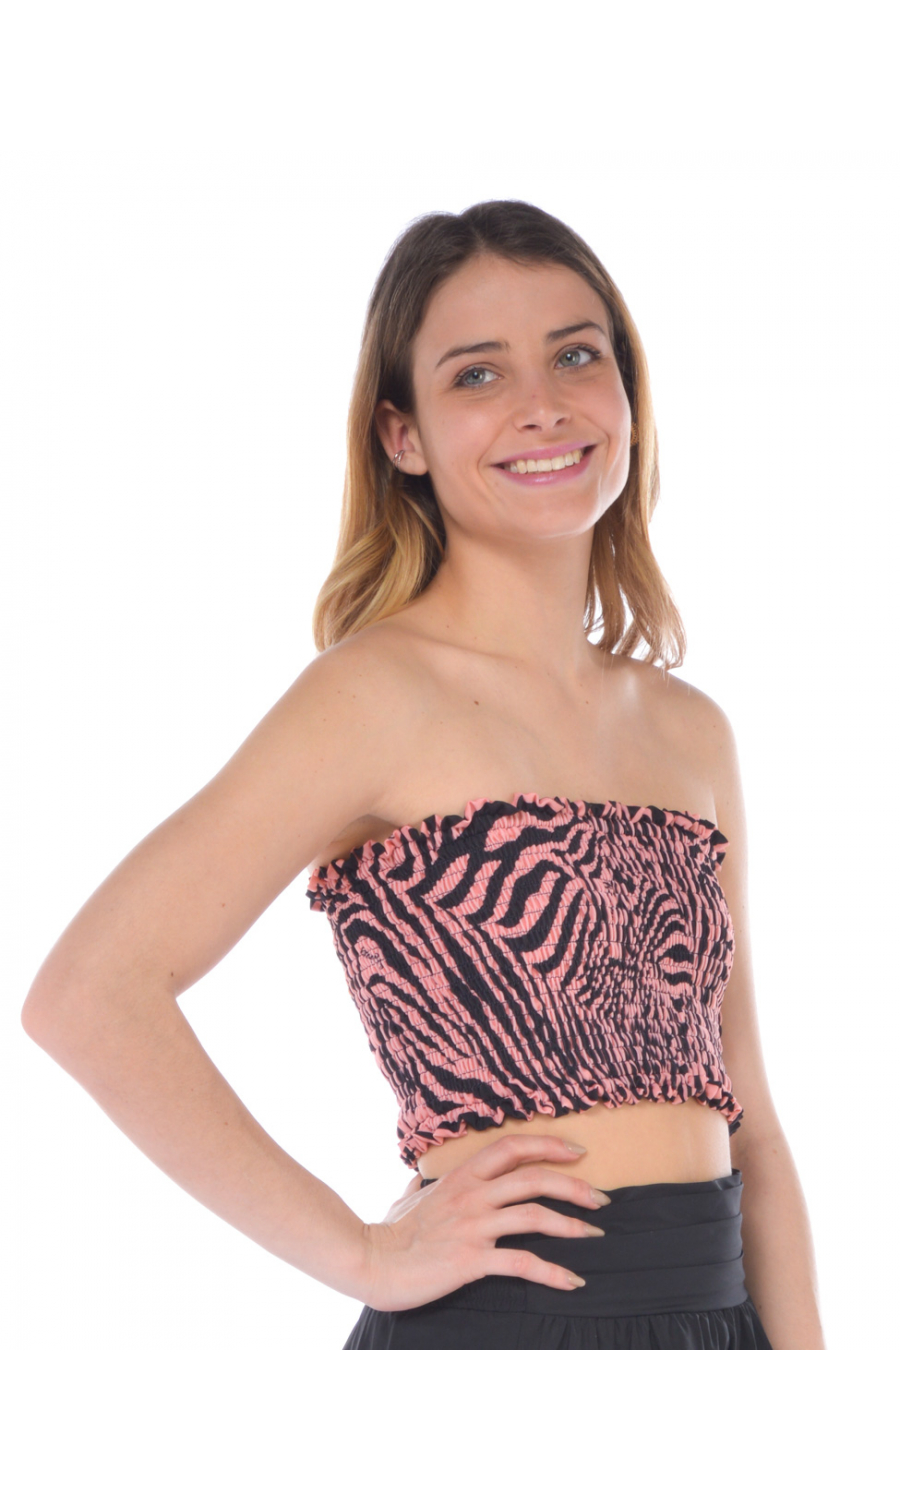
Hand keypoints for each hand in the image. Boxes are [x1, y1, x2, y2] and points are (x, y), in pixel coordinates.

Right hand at [357, 1135, 610, 1312]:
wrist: (370, 1261)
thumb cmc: (388, 1232)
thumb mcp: (408, 1198)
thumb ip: (422, 1187)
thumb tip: (420, 1180)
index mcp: (461, 1176)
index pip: (512, 1148)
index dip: (548, 1145)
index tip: (577, 1152)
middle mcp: (472, 1195)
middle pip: (534, 1178)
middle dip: (574, 1185)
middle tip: (600, 1198)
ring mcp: (474, 1226)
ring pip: (535, 1216)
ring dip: (571, 1225)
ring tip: (594, 1234)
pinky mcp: (472, 1259)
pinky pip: (522, 1263)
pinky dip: (552, 1272)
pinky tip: (572, 1281)